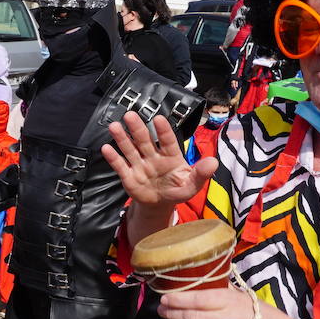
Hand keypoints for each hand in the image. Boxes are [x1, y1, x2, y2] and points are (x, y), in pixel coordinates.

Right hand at [103, 111, 217, 208]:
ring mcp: (140, 165)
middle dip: (138, 128)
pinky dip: (113, 158)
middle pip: (145, 140)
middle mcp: (153, 156)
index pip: (167, 141)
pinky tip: (106, 148)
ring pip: (130, 149)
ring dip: (122, 138)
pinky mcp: (128, 176)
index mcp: (171, 156)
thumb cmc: (178, 189)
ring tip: (114, 126)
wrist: (160, 203)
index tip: (158, 118)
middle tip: (130, 115)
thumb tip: (214, 162)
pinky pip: (120, 165)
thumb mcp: (191, 185)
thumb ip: (201, 174)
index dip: (163, 130)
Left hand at [160, 287, 295, 318]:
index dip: (175, 299)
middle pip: (189, 318)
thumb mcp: (247, 297)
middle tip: (163, 311)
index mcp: (231, 303)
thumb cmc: (267, 317)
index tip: (164, 298)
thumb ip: (225, 291)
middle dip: (170, 314)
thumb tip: (204, 282)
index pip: (196, 299)